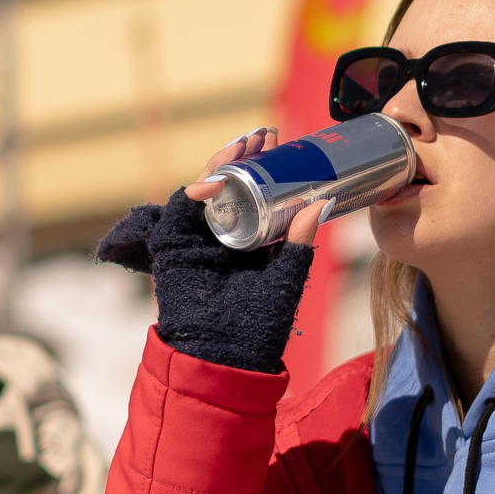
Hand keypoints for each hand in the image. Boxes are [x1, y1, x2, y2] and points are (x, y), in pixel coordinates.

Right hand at [97, 131, 331, 374]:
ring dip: (220, 165)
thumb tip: (323, 203)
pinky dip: (192, 193)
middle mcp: (219, 235)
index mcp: (247, 240)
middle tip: (265, 135)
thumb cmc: (258, 327)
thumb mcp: (286, 278)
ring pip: (203, 191)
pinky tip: (210, 183)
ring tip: (242, 147)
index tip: (282, 141)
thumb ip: (299, 244)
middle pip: (228, 185)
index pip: (253, 191)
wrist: (225, 358)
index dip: (264, 164)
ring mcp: (195, 239)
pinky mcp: (171, 248)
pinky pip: (178, 213)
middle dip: (243, 156)